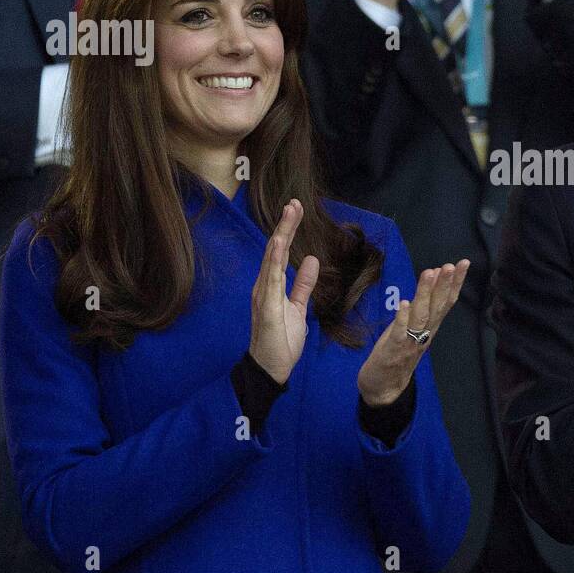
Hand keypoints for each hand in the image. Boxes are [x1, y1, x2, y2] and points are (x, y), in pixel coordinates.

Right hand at [249, 199, 320, 384]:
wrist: (271, 369)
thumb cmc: (281, 340)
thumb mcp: (298, 308)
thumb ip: (303, 285)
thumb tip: (310, 260)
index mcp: (272, 285)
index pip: (281, 252)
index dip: (288, 230)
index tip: (296, 209)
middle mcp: (264, 286)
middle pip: (274, 250)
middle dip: (285, 226)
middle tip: (294, 203)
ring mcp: (263, 296)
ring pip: (272, 260)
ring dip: (281, 235)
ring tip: (289, 214)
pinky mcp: (266, 308)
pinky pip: (270, 281)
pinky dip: (274, 260)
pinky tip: (278, 243)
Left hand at [358, 259, 470, 405]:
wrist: (384, 388)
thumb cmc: (398, 354)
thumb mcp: (414, 328)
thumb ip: (423, 307)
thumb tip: (433, 278)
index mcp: (431, 327)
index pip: (446, 302)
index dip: (456, 283)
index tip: (464, 263)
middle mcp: (425, 334)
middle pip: (437, 307)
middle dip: (444, 285)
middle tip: (450, 265)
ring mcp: (410, 342)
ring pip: (421, 316)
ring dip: (425, 294)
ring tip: (430, 273)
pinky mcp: (393, 351)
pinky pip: (399, 333)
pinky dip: (403, 319)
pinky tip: (405, 304)